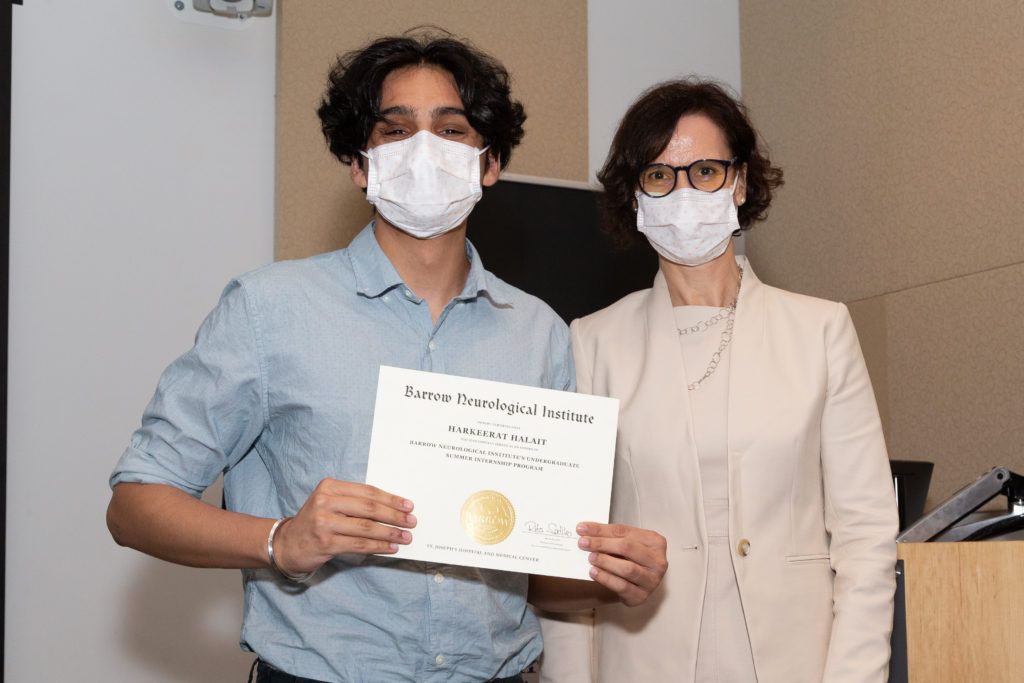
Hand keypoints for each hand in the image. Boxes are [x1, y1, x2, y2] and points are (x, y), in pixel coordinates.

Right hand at [273, 478, 415, 574]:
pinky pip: (359, 545)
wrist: (287, 544)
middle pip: (369, 508)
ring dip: (390, 533)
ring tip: (405, 537)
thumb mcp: (331, 503)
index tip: (408, 505)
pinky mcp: (325, 542)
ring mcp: (324, 522)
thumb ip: (356, 501)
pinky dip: (378, 546)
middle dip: (394, 515)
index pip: (367, 491)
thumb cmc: (317, 521)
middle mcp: (325, 501)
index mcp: (330, 486)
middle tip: (411, 521)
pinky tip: (390, 548)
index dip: (390, 499)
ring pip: (366, 527)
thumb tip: (393, 508)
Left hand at [577, 522, 667, 606]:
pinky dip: (606, 578)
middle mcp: (658, 561)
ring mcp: (652, 580)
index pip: (624, 531)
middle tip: (583, 543)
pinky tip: (594, 572)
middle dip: (602, 544)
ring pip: (627, 568)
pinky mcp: (641, 595)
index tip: (582, 528)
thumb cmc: (630, 559)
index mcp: (655, 542)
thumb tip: (584, 529)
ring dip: (605, 561)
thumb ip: (609, 536)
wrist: (635, 584)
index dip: (601, 529)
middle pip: (627, 548)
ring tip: (590, 557)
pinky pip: (622, 586)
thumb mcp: (624, 543)